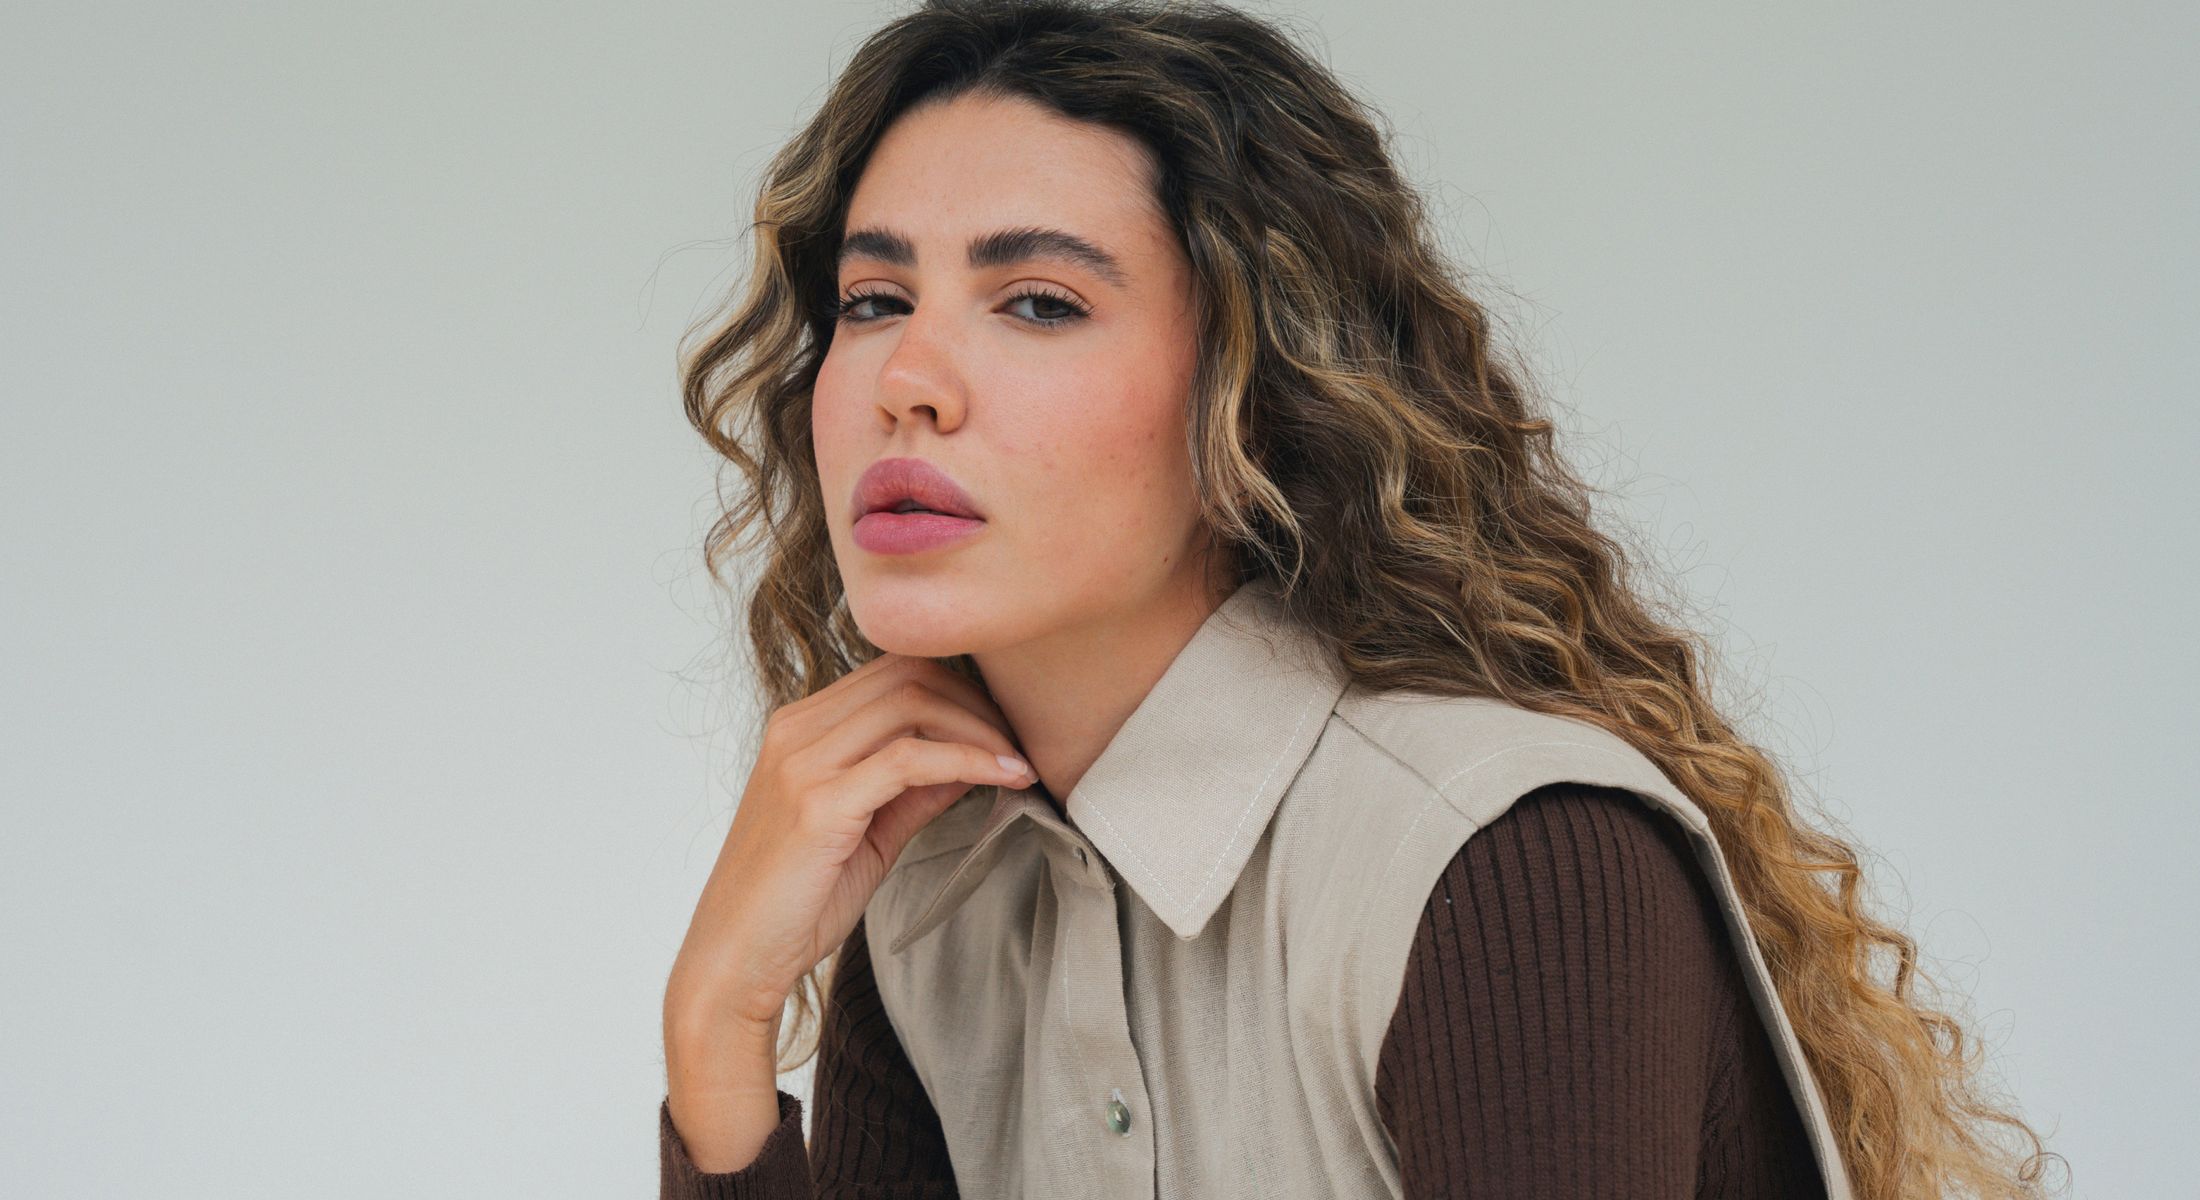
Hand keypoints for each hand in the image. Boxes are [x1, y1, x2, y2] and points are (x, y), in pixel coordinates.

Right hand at [663, 652, 1035, 1041]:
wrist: (734, 960)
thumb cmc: (795, 902)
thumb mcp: (868, 833)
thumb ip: (916, 790)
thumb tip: (976, 760)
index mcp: (800, 727)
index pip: (894, 671)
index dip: (960, 689)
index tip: (1003, 729)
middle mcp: (796, 730)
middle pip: (907, 673)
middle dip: (977, 702)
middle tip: (1020, 744)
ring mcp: (802, 762)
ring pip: (912, 703)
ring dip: (980, 729)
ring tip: (1017, 764)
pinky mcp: (818, 802)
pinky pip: (909, 758)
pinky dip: (967, 760)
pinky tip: (1003, 779)